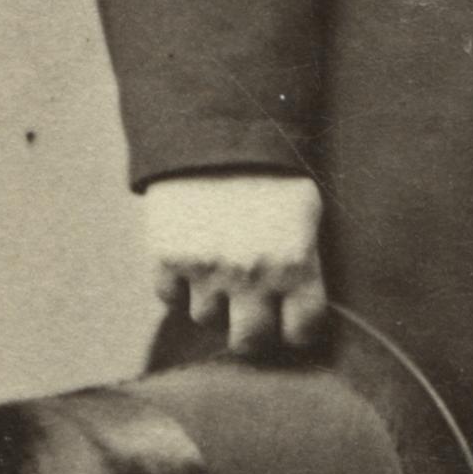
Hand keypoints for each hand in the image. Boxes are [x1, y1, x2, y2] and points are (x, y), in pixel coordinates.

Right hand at [141, 172, 329, 355]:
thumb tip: (302, 312)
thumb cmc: (271, 174)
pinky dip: (177, 285)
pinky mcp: (167, 258)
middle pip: (248, 342)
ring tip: (219, 268)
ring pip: (206, 318)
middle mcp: (251, 274)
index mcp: (295, 263)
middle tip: (251, 313)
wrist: (213, 131)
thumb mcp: (306, 213)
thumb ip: (305, 264)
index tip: (291, 321)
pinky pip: (169, 298)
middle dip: (251, 331)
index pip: (303, 332)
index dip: (298, 329)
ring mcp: (206, 269)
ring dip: (212, 301)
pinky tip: (190, 257)